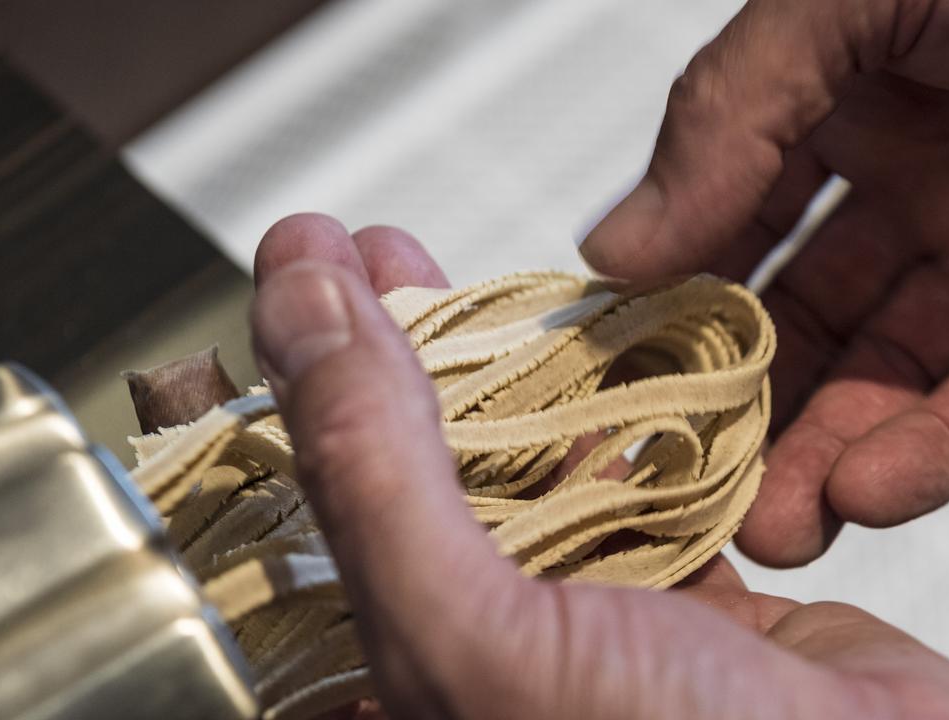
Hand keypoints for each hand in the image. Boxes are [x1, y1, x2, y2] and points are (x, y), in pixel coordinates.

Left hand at [249, 214, 948, 719]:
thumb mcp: (478, 640)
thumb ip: (373, 477)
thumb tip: (299, 306)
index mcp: (401, 691)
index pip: (286, 537)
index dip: (260, 417)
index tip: (257, 307)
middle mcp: (488, 663)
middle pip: (402, 485)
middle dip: (376, 360)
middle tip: (354, 257)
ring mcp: (592, 633)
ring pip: (519, 473)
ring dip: (489, 369)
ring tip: (451, 274)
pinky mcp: (691, 606)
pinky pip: (639, 487)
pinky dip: (620, 416)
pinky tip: (597, 345)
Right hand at [580, 0, 948, 565]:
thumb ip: (731, 115)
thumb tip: (617, 245)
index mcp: (845, 87)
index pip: (733, 213)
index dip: (673, 294)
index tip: (621, 376)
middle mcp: (923, 166)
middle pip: (812, 312)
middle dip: (752, 404)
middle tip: (693, 481)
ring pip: (901, 368)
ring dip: (830, 451)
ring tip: (772, 526)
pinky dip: (941, 447)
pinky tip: (870, 492)